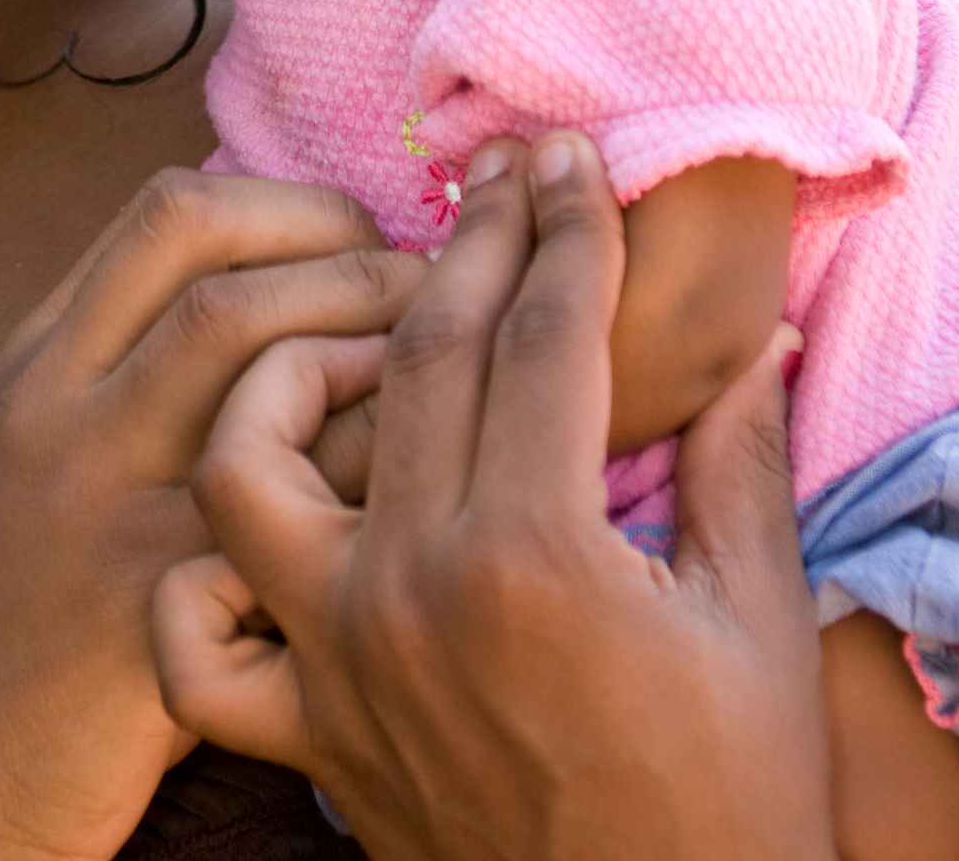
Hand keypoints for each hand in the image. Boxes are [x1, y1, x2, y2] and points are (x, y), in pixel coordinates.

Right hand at [0, 167, 420, 860]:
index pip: (174, 214)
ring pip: (260, 374)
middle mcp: (68, 421)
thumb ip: (132, 341)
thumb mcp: (43, 433)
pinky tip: (415, 480)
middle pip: (226, 282)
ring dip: (374, 353)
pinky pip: (295, 504)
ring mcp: (115, 518)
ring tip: (430, 376)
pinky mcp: (169, 619)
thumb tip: (287, 251)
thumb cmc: (30, 593)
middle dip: (351, 265)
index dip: (291, 206)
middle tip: (425, 294)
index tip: (358, 238)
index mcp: (39, 363)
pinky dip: (371, 467)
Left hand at [153, 133, 837, 860]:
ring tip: (367, 336)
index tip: (570, 161)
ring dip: (291, 369)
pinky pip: (200, 641)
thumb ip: (741, 468)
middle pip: (419, 357)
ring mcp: (341, 663)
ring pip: (251, 464)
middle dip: (467, 241)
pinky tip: (272, 517)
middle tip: (497, 173)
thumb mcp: (757, 631)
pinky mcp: (308, 736)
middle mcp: (417, 595)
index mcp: (540, 558)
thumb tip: (749, 340)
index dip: (565, 231)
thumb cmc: (725, 811)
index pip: (545, 335)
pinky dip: (207, 573)